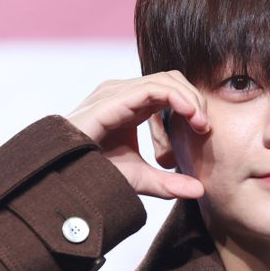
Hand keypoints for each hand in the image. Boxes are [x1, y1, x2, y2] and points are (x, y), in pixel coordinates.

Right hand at [66, 71, 209, 199]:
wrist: (65, 176)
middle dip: (194, 100)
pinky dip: (178, 99)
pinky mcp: (112, 98)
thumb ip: (169, 183)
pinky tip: (190, 117)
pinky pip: (154, 88)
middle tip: (205, 128)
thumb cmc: (95, 174)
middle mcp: (124, 93)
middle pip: (171, 80)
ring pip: (166, 80)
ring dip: (190, 99)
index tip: (204, 131)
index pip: (170, 90)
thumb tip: (199, 190)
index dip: (192, 105)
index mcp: (131, 106)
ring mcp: (117, 92)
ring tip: (201, 124)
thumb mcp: (141, 179)